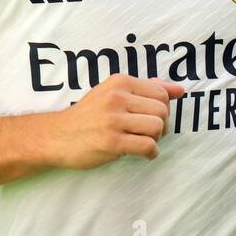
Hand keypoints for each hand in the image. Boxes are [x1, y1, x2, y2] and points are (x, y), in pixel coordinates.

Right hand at [50, 74, 184, 169]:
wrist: (56, 136)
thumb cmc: (88, 115)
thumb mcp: (113, 93)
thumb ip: (146, 89)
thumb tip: (179, 90)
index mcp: (119, 82)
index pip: (161, 92)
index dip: (163, 108)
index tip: (150, 117)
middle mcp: (117, 97)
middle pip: (162, 110)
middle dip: (162, 125)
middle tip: (149, 133)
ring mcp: (113, 120)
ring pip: (157, 127)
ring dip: (156, 139)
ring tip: (143, 141)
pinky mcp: (111, 142)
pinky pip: (147, 146)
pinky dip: (151, 153)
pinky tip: (142, 153)